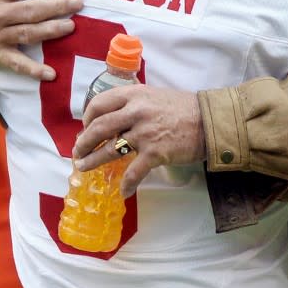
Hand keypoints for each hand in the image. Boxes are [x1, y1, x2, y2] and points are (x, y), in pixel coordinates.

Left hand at [72, 85, 205, 195]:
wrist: (210, 121)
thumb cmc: (184, 109)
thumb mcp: (155, 96)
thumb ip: (134, 104)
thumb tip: (114, 120)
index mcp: (135, 95)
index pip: (99, 104)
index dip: (87, 118)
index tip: (85, 128)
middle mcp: (136, 111)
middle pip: (99, 128)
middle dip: (84, 142)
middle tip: (78, 152)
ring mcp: (145, 133)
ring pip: (109, 149)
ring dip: (93, 160)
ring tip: (84, 167)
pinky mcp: (155, 152)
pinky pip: (133, 172)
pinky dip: (127, 184)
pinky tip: (124, 191)